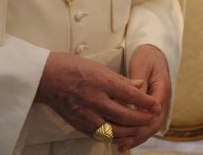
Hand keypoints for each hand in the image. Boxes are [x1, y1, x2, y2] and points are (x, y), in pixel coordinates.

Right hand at [35, 52, 159, 139]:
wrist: (46, 78)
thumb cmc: (72, 68)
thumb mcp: (99, 67)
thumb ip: (121, 80)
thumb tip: (140, 86)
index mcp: (101, 82)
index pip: (130, 95)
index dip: (146, 102)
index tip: (156, 105)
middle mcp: (94, 100)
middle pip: (125, 116)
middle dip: (142, 119)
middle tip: (152, 118)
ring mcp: (86, 115)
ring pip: (114, 130)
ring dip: (130, 131)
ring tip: (141, 128)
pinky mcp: (79, 125)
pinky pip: (101, 135)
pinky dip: (114, 136)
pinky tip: (123, 134)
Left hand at [112, 45, 170, 151]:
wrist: (154, 54)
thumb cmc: (147, 57)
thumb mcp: (142, 65)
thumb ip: (139, 82)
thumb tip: (137, 98)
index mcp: (162, 88)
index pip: (155, 109)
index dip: (142, 120)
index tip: (128, 127)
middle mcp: (163, 100)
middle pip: (155, 122)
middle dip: (139, 134)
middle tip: (124, 141)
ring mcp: (159, 106)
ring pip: (151, 127)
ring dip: (137, 137)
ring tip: (122, 145)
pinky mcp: (151, 109)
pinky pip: (146, 125)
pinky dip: (136, 134)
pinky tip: (124, 141)